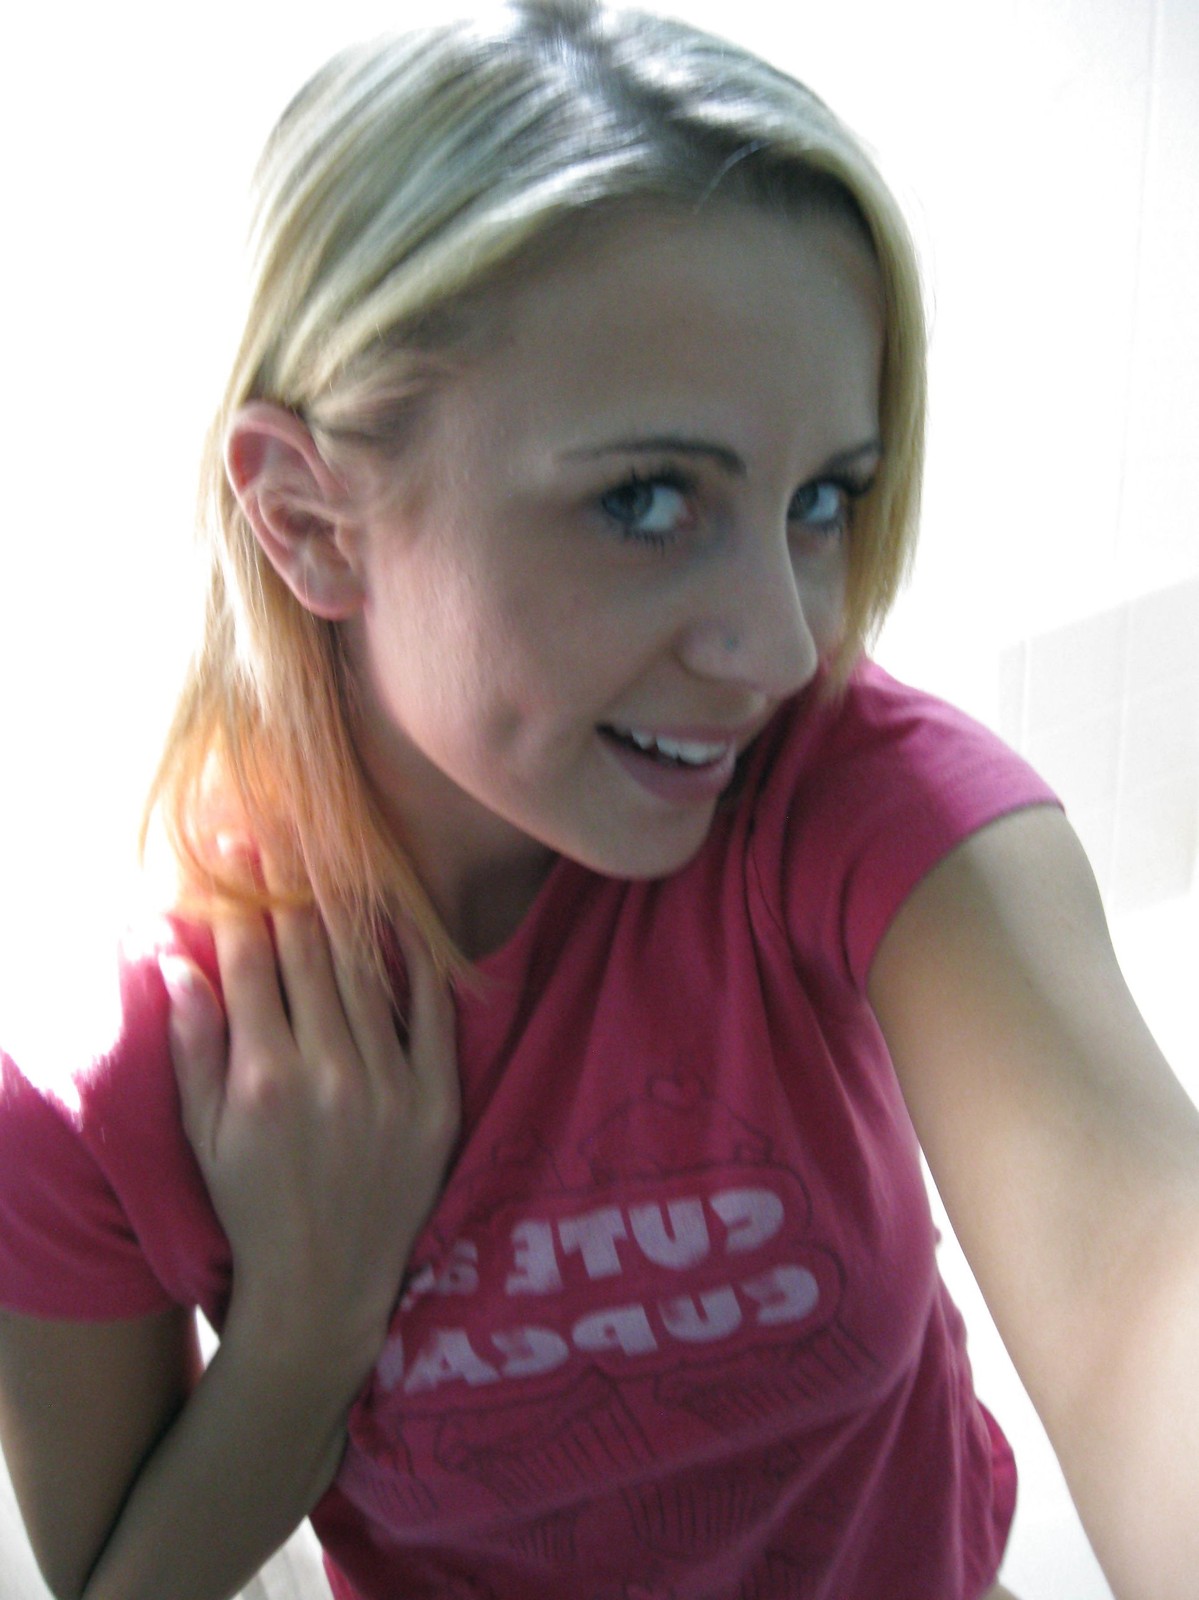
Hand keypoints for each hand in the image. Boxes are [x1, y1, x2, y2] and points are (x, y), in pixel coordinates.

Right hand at [159, 870, 458, 1379]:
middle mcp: (329, 1072)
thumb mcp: (203, 1132)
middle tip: (291, 834)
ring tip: (342, 860)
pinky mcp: (437, 1102)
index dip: (244, 897)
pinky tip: (403, 924)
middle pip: (312, 952)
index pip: (251, 960)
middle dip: (295, 887)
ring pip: (369, 970)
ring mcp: (390, 1086)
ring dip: (352, 910)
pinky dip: (417, 964)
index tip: (239, 849)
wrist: (326, 1285)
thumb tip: (173, 956)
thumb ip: (193, 1042)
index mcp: (262, 1077)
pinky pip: (432, 1012)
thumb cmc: (252, 1203)